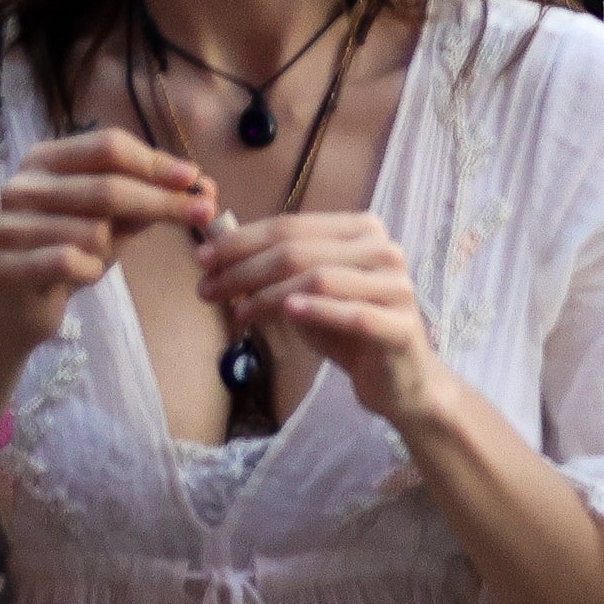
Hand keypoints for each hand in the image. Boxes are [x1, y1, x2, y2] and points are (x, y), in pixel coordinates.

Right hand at [0, 127, 217, 371]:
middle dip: (162, 202)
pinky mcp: (4, 266)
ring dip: (109, 249)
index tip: (194, 179)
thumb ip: (151, 198)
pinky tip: (80, 275)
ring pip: (93, 230)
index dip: (155, 162)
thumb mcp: (113, 219)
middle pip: (108, 187)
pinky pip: (70, 262)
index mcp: (46, 160)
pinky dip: (89, 271)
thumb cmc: (69, 251)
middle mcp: (22, 186)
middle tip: (204, 213)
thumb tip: (204, 186)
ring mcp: (7, 224)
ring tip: (95, 258)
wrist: (18, 307)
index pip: (107, 147)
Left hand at [195, 212, 448, 429]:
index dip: (242, 241)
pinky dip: (317, 310)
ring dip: (268, 294)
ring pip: (320, 278)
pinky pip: (352, 314)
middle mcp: (384, 251)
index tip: (203, 259)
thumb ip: (275, 268)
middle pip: (300, 251)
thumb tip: (216, 246)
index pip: (292, 226)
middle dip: (245, 268)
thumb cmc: (346, 328)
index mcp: (363, 231)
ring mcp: (396, 287)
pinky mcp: (400, 326)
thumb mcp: (305, 292)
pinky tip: (287, 312)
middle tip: (207, 288)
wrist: (397, 377)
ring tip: (238, 311)